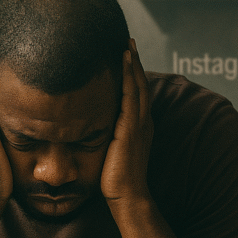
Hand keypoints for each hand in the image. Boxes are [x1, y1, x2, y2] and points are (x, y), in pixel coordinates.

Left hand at [101, 39, 152, 206]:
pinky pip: (130, 96)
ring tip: (127, 44)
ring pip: (137, 86)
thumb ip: (110, 137)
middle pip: (140, 84)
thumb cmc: (116, 180)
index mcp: (139, 126)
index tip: (126, 54)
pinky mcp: (130, 128)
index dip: (133, 73)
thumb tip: (94, 127)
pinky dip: (128, 77)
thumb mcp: (112, 152)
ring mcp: (138, 124)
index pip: (137, 93)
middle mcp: (143, 122)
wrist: (127, 197)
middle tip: (128, 40)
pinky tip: (123, 62)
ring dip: (133, 64)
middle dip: (135, 62)